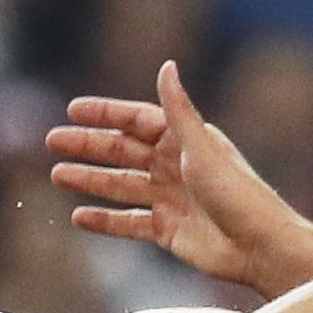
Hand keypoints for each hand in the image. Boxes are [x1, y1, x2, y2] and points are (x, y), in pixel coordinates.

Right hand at [50, 61, 312, 295]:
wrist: (259, 247)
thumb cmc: (237, 193)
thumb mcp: (201, 147)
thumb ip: (178, 110)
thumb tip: (167, 65)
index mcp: (183, 140)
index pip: (136, 120)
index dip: (105, 114)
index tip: (73, 110)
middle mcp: (174, 166)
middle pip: (121, 151)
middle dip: (87, 146)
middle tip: (52, 141)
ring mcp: (169, 199)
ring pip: (119, 185)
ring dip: (89, 180)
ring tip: (58, 175)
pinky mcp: (167, 230)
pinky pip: (127, 222)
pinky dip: (104, 220)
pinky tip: (79, 217)